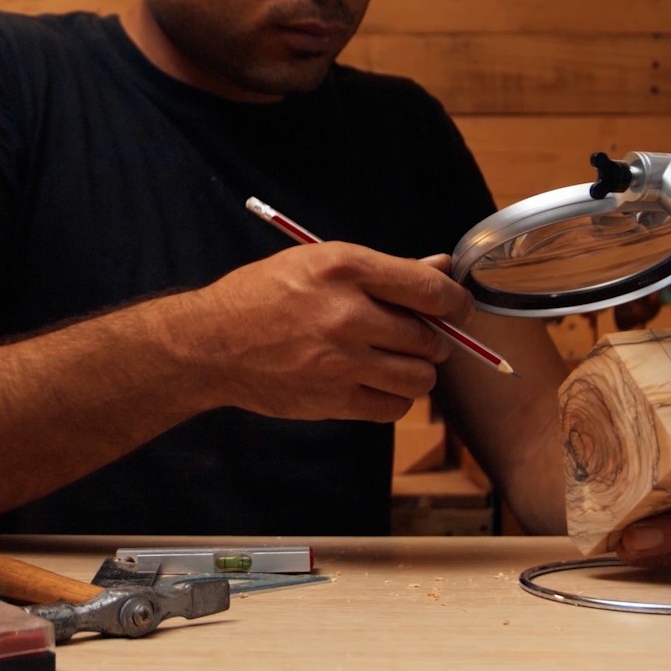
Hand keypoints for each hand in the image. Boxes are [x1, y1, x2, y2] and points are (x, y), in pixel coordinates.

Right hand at [182, 242, 461, 422]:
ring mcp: (341, 362)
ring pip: (420, 377)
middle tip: (417, 337)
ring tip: (397, 362)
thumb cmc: (265, 295)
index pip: (430, 289)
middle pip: (429, 337)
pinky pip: (394, 408)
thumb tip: (441, 266)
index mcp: (345, 269)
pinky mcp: (333, 400)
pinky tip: (376, 383)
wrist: (212, 343)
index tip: (458, 309)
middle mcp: (347, 314)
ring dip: (417, 372)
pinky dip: (394, 398)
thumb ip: (385, 270)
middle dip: (433, 339)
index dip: (456, 302)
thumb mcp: (320, 263)